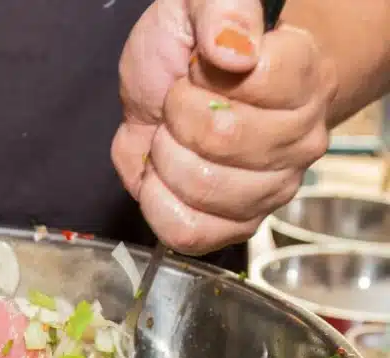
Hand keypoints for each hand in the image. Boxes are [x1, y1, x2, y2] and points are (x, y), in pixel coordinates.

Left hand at [112, 0, 336, 254]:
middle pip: (221, 139)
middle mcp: (299, 138)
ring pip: (203, 188)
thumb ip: (221, 11)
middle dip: (177, 116)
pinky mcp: (237, 226)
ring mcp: (272, 188)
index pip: (254, 82)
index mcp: (302, 77)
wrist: (175, 87)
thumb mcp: (195, 6)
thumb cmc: (190, 49)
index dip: (202, 74)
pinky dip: (158, 203)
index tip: (196, 68)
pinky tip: (162, 177)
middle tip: (178, 105)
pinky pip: (189, 232)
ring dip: (165, 159)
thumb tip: (234, 52)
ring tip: (173, 138)